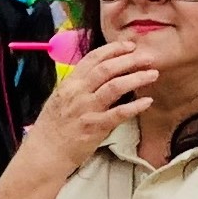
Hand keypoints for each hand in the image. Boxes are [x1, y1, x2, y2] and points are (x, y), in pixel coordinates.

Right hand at [25, 39, 154, 166]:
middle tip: (148, 57)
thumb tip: (100, 74)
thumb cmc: (53, 127)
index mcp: (70, 83)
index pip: (93, 58)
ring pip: (115, 86)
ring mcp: (86, 109)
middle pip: (107, 68)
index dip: (114, 49)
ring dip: (136, 78)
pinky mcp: (95, 127)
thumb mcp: (61, 98)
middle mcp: (77, 92)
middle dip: (130, 60)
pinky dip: (135, 106)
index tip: (130, 46)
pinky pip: (118, 113)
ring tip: (152, 74)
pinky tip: (148, 101)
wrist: (45, 152)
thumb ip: (79, 85)